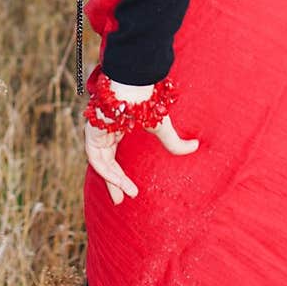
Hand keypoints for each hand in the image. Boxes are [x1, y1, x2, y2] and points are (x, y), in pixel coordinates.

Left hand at [84, 76, 198, 205]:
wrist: (133, 84)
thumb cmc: (146, 99)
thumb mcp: (162, 126)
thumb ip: (174, 141)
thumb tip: (196, 146)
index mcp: (116, 127)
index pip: (112, 156)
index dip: (119, 175)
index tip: (130, 192)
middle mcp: (103, 130)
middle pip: (104, 162)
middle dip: (113, 182)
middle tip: (121, 201)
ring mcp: (95, 131)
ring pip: (100, 163)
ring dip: (112, 181)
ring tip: (124, 197)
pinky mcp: (91, 132)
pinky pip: (95, 158)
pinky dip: (107, 172)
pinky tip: (120, 183)